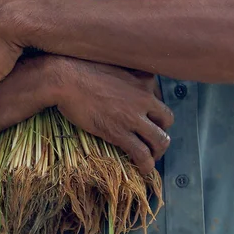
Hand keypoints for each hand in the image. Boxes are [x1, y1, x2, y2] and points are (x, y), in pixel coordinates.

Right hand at [50, 57, 173, 174]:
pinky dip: (146, 165)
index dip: (155, 113)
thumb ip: (127, 73)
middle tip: (151, 140)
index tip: (147, 120)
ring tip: (151, 157)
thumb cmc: (83, 69)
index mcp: (143, 81)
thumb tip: (126, 81)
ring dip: (158, 151)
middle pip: (167, 120)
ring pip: (160, 140)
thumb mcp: (114, 64)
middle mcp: (144, 98)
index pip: (161, 99)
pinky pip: (142, 153)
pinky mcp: (119, 132)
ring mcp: (133, 117)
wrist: (66, 79)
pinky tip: (143, 169)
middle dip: (161, 131)